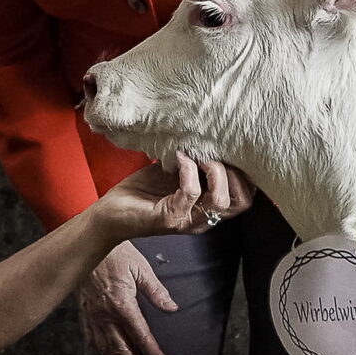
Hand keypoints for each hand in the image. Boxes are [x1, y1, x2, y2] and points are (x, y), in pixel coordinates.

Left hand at [100, 153, 254, 240]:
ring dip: (214, 171)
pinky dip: (188, 170)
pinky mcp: (168, 219)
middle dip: (235, 173)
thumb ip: (197, 161)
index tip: (229, 152)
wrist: (110, 213)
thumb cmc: (143, 191)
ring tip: (198, 154)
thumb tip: (211, 134)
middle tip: (216, 154)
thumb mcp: (176, 172)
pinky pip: (190, 193)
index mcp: (207, 208)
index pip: (245, 198)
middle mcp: (202, 219)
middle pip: (242, 203)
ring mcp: (187, 221)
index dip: (245, 174)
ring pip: (220, 201)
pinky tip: (178, 157)